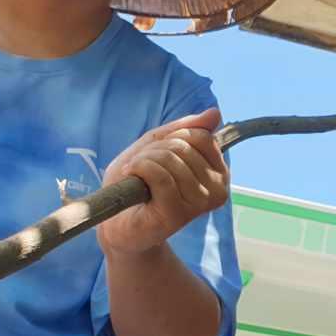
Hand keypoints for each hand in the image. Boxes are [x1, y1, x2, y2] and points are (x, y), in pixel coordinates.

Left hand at [96, 107, 230, 257]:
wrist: (117, 222)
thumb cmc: (138, 184)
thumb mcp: (158, 147)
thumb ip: (184, 130)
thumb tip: (216, 113)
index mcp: (218, 173)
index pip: (202, 137)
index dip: (173, 138)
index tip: (157, 152)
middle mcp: (217, 190)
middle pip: (184, 146)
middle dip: (154, 150)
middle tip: (141, 168)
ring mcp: (199, 204)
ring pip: (171, 159)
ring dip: (143, 162)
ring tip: (136, 177)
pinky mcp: (178, 214)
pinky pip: (160, 175)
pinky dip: (139, 170)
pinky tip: (133, 181)